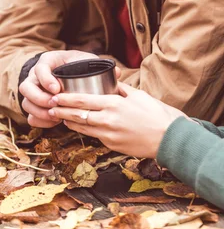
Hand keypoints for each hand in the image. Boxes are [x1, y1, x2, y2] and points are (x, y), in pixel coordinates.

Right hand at [19, 51, 98, 127]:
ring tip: (56, 116)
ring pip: (26, 103)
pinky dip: (40, 121)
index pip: (40, 68)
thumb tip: (118, 73)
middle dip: (40, 98)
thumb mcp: (86, 60)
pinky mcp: (34, 104)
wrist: (68, 71)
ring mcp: (32, 90)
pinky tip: (54, 122)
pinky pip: (30, 115)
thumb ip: (99, 65)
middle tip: (56, 105)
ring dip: (40, 112)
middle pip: (26, 88)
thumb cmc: (77, 64)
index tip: (57, 89)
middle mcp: (35, 75)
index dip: (46, 79)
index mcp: (48, 61)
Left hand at [49, 84, 185, 158]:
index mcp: (114, 103)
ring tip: (59, 117)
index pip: (83, 100)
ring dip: (69, 122)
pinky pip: (94, 135)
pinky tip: (79, 127)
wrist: (168, 137)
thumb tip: (113, 84)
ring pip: (82, 127)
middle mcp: (108, 119)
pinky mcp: (112, 145)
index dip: (66, 99)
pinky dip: (84, 130)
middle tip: (50, 106)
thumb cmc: (157, 113)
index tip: (56, 96)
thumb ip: (122, 89)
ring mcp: (109, 134)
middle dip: (62, 111)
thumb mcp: (139, 95)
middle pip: (78, 115)